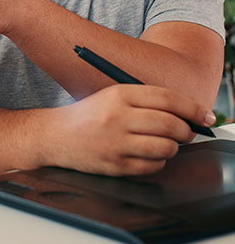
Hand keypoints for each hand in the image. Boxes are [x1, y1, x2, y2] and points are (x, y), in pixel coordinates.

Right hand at [53, 84, 215, 175]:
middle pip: (171, 125)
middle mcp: (118, 117)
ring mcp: (117, 143)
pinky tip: (146, 154)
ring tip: (163, 143)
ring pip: (166, 148)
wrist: (56, 135)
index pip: (168, 99)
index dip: (193, 108)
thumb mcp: (112, 97)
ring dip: (172, 147)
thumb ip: (145, 101)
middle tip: (187, 132)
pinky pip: (153, 167)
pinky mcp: (116, 165)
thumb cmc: (89, 115)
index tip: (205, 116)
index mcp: (119, 95)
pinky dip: (157, 162)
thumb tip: (185, 113)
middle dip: (187, 131)